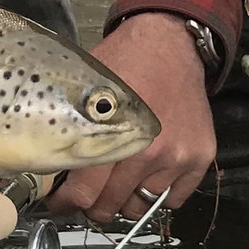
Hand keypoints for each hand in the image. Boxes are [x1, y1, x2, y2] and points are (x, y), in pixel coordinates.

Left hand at [48, 13, 215, 225]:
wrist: (170, 42)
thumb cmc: (125, 61)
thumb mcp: (84, 87)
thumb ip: (69, 128)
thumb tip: (49, 166)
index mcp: (115, 133)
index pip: (85, 192)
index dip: (67, 202)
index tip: (61, 201)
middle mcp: (149, 151)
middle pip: (111, 206)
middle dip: (93, 204)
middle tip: (88, 194)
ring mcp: (178, 157)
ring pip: (141, 206)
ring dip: (126, 199)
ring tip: (118, 181)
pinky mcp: (200, 157)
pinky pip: (173, 199)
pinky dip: (158, 192)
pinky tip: (147, 174)